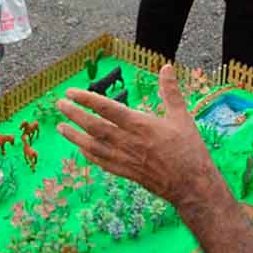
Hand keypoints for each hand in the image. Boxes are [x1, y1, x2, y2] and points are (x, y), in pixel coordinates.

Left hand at [55, 63, 219, 210]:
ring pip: (93, 146)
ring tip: (60, 127)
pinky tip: (80, 149)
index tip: (71, 92)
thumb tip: (166, 66)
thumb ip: (170, 91)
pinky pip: (102, 163)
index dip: (86, 99)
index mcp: (141, 125)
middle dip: (74, 115)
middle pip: (94, 127)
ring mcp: (125, 159)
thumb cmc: (190, 150)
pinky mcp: (126, 173)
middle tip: (59, 105)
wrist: (193, 186)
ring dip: (74, 136)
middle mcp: (129, 142)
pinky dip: (88, 155)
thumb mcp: (182, 117)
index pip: (107, 108)